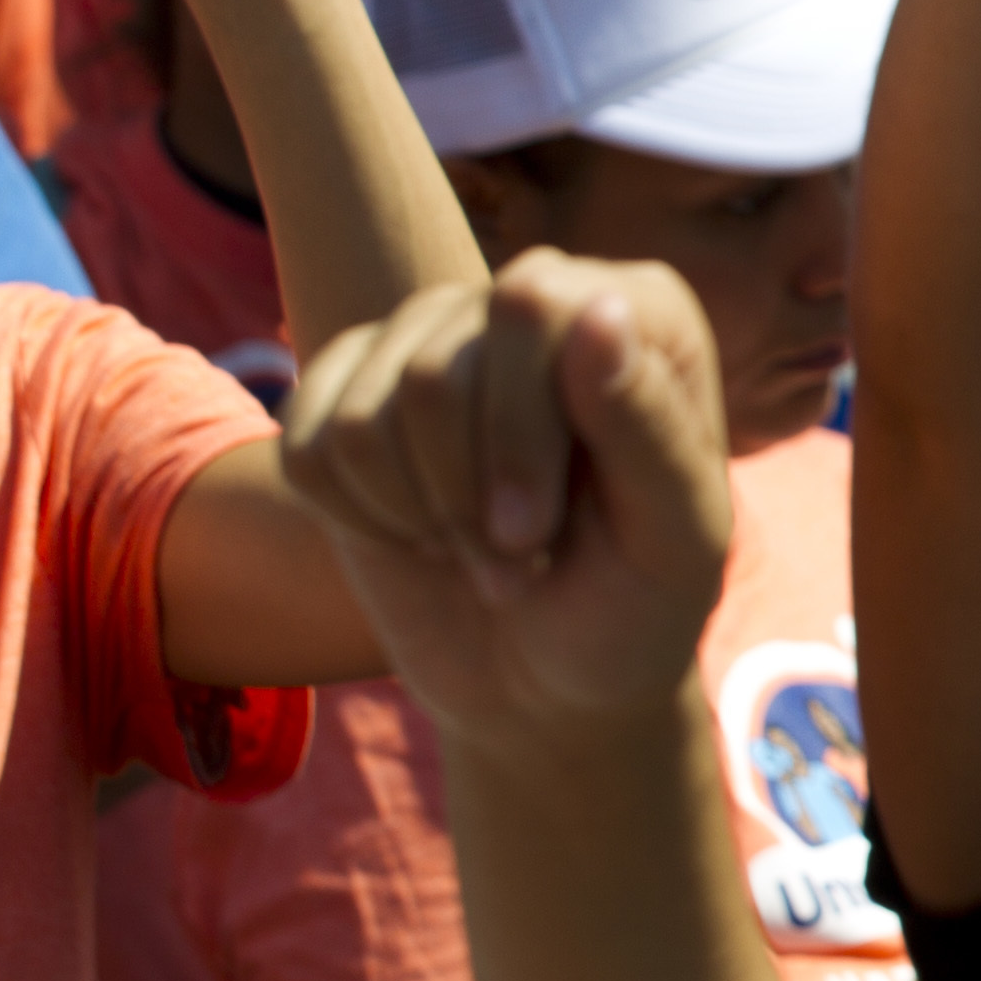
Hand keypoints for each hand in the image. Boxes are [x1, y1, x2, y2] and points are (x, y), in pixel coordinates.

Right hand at [281, 258, 734, 730]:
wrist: (549, 681)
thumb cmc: (633, 605)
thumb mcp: (675, 537)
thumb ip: (647, 423)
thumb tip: (598, 306)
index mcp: (636, 310)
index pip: (530, 307)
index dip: (515, 433)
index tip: (535, 535)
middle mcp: (533, 299)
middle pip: (436, 369)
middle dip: (465, 496)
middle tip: (518, 561)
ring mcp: (437, 337)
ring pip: (365, 415)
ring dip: (417, 516)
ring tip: (479, 551)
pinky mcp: (354, 394)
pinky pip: (306, 442)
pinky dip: (356, 517)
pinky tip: (418, 536)